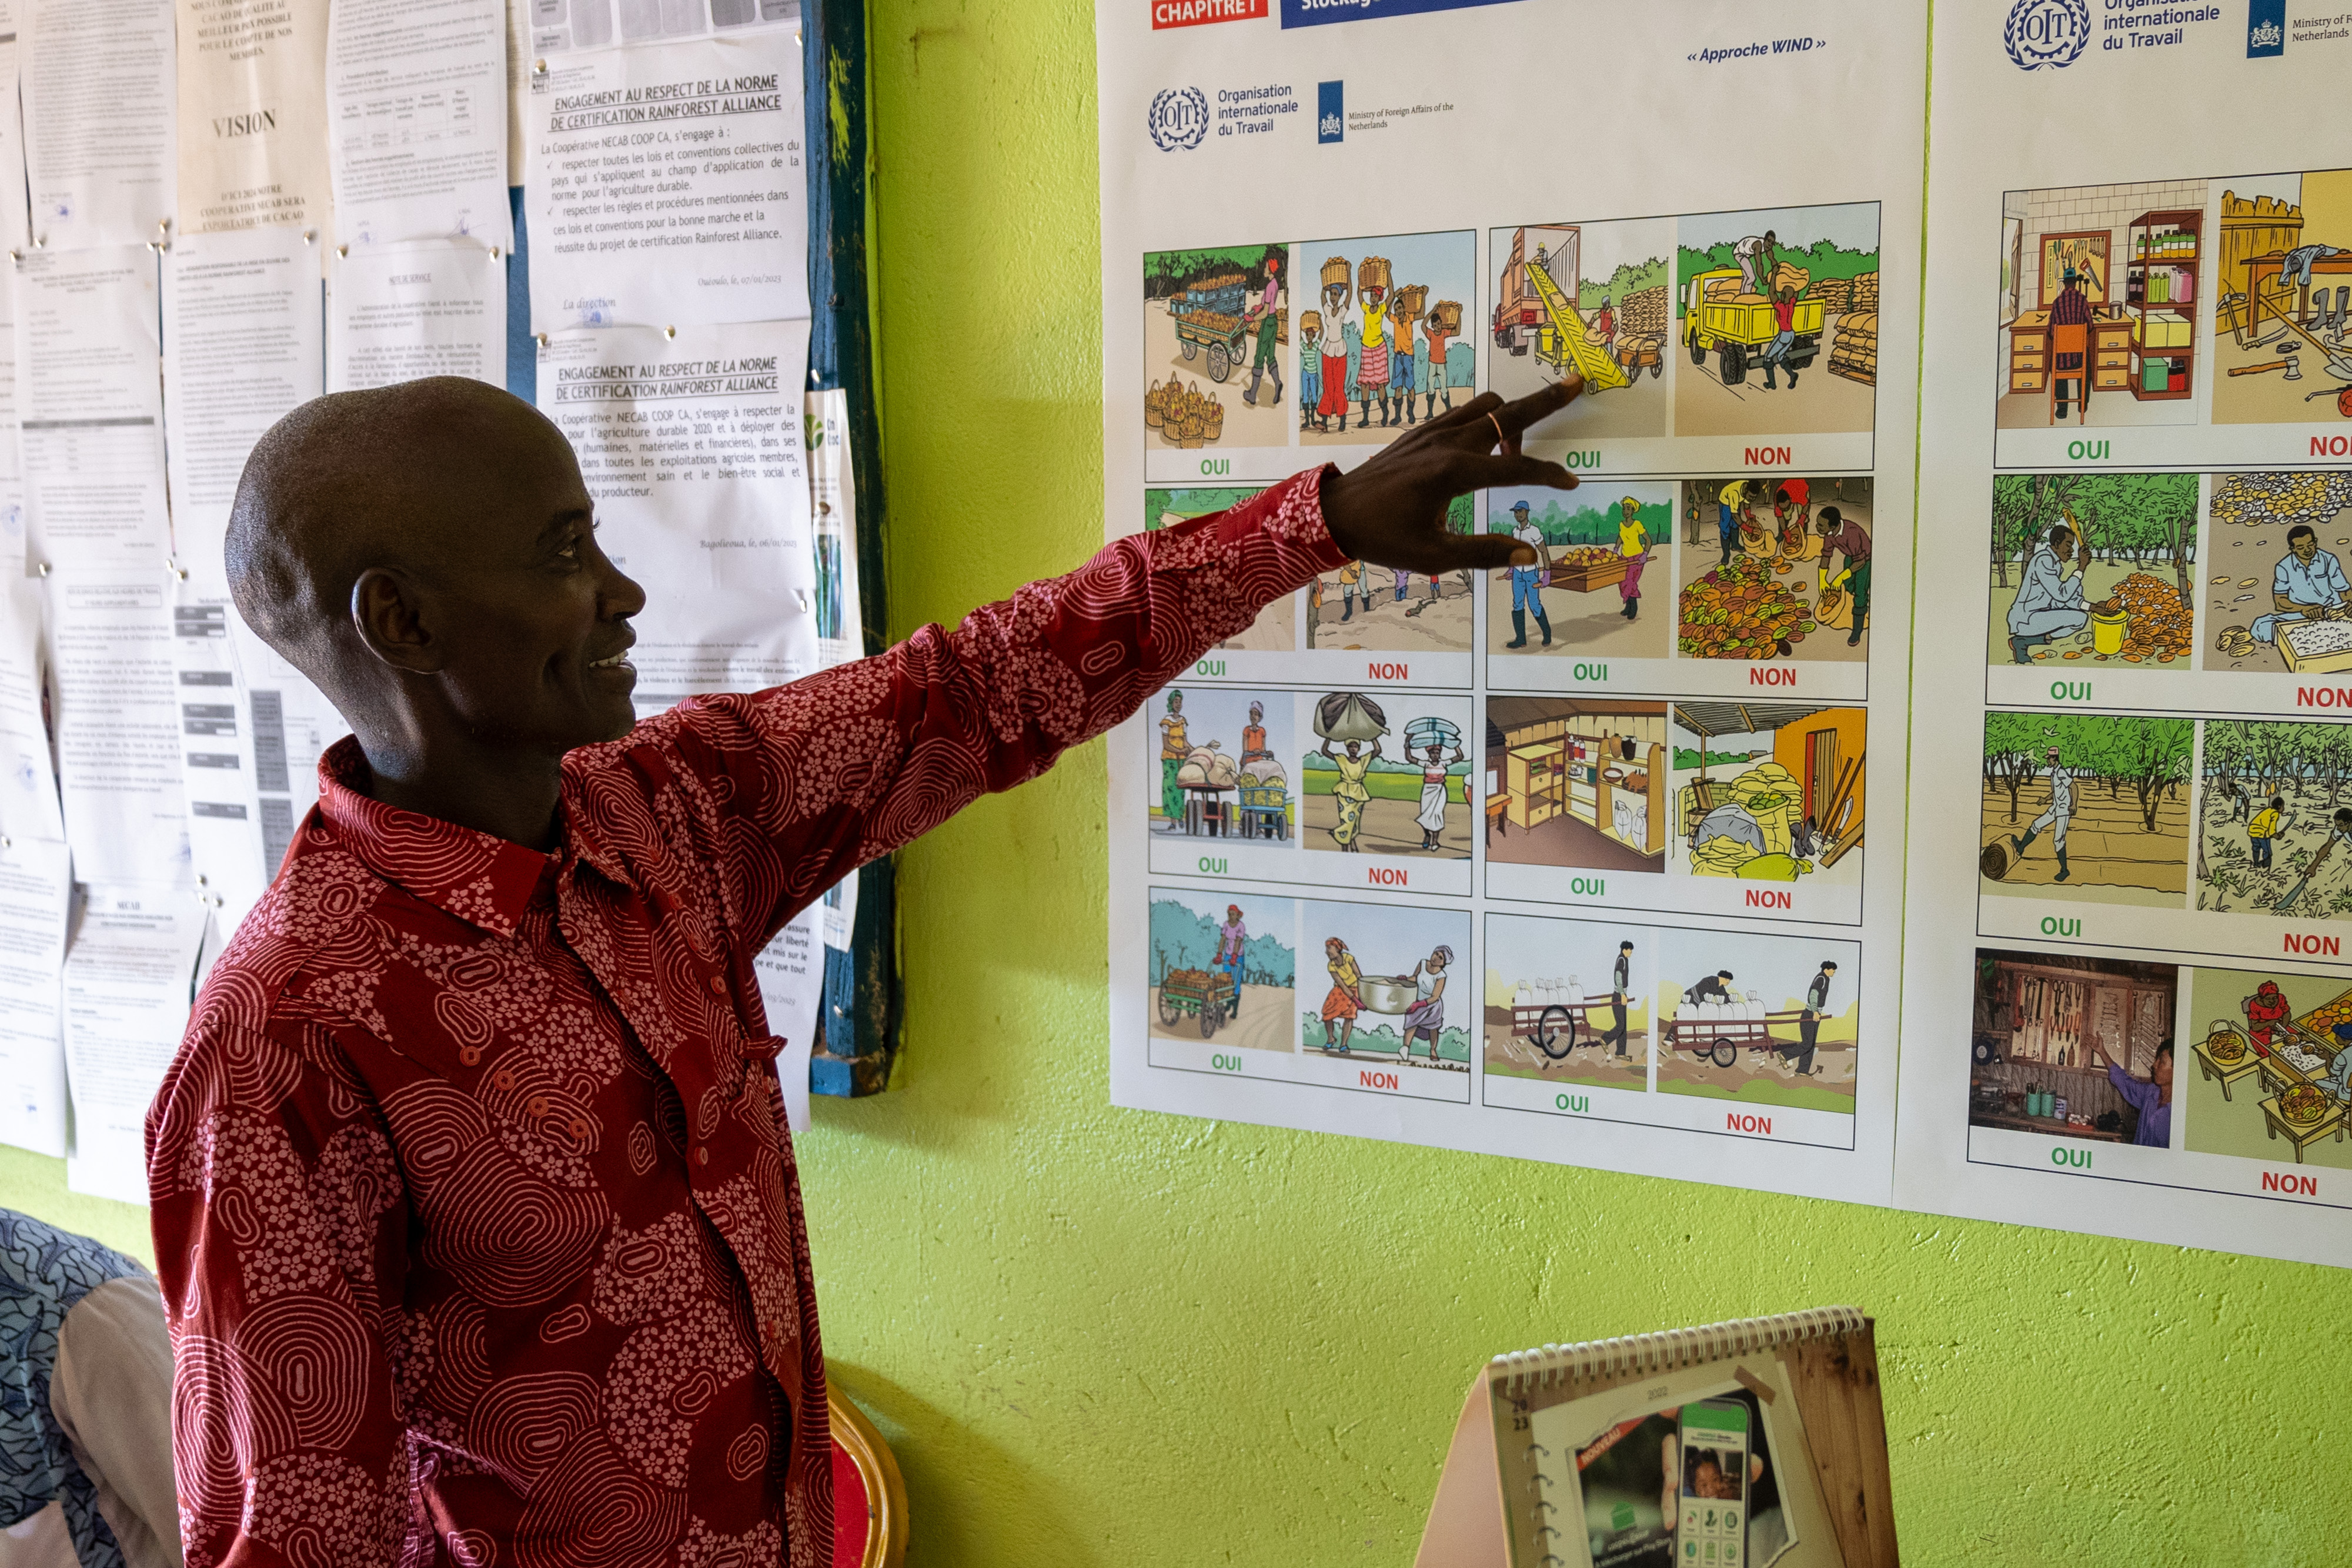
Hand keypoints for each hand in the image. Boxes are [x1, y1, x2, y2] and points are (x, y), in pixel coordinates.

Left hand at [1319, 383, 1582, 573]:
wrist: (1335, 513)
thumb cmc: (1382, 537)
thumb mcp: (1433, 556)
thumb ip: (1484, 553)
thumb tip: (1528, 556)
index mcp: (1452, 473)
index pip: (1516, 468)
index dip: (1547, 475)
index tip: (1570, 482)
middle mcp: (1446, 443)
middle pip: (1507, 413)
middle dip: (1545, 400)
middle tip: (1575, 385)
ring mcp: (1432, 432)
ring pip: (1485, 407)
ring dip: (1510, 417)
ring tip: (1520, 448)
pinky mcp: (1421, 431)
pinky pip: (1464, 413)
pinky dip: (1485, 419)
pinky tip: (1487, 442)